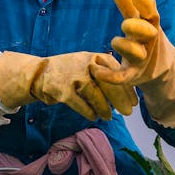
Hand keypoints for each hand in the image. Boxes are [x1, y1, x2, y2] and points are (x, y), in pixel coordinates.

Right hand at [0, 51, 136, 120]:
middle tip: (128, 112)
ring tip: (109, 116)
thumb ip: (106, 74)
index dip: (127, 89)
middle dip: (120, 100)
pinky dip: (89, 112)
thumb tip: (127, 94)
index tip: (134, 102)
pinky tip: (94, 116)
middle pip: (109, 84)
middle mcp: (86, 64)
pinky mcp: (62, 90)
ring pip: (95, 95)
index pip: (117, 73)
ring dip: (104, 108)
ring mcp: (73, 76)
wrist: (40, 72)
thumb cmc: (71, 71)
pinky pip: (80, 104)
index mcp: (96, 58)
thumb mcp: (89, 65)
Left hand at [92, 0, 174, 127]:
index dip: (145, 3)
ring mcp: (142, 59)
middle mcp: (148, 40)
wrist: (161, 69)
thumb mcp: (135, 16)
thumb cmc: (143, 36)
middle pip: (146, 32)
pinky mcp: (132, 76)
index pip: (151, 11)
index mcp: (150, 23)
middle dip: (137, 27)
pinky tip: (96, 69)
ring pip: (135, 53)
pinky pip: (121, 77)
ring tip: (115, 41)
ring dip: (125, 46)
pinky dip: (109, 75)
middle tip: (125, 23)